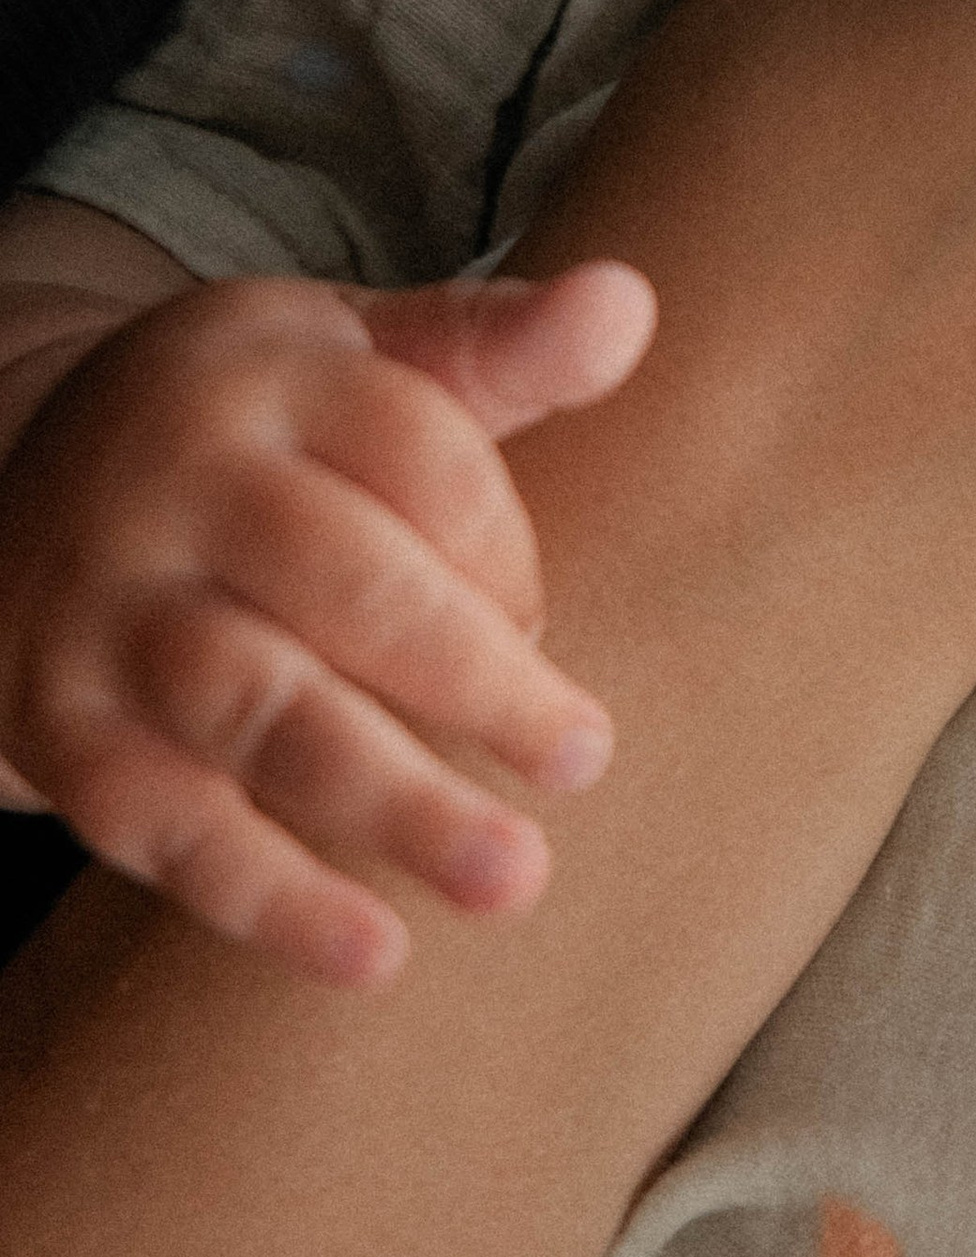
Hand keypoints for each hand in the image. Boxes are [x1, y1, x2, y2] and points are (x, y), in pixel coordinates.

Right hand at [0, 261, 653, 985]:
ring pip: (258, 709)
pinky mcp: (62, 731)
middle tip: (587, 755)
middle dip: (475, 676)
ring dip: (389, 801)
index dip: (505, 544)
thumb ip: (496, 344)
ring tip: (513, 877)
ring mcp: (110, 613)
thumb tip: (631, 303)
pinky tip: (374, 954)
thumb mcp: (355, 357)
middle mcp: (177, 488)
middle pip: (346, 581)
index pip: (421, 454)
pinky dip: (267, 896)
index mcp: (271, 377)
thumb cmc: (250, 432)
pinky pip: (166, 823)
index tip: (541, 619)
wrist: (5, 486)